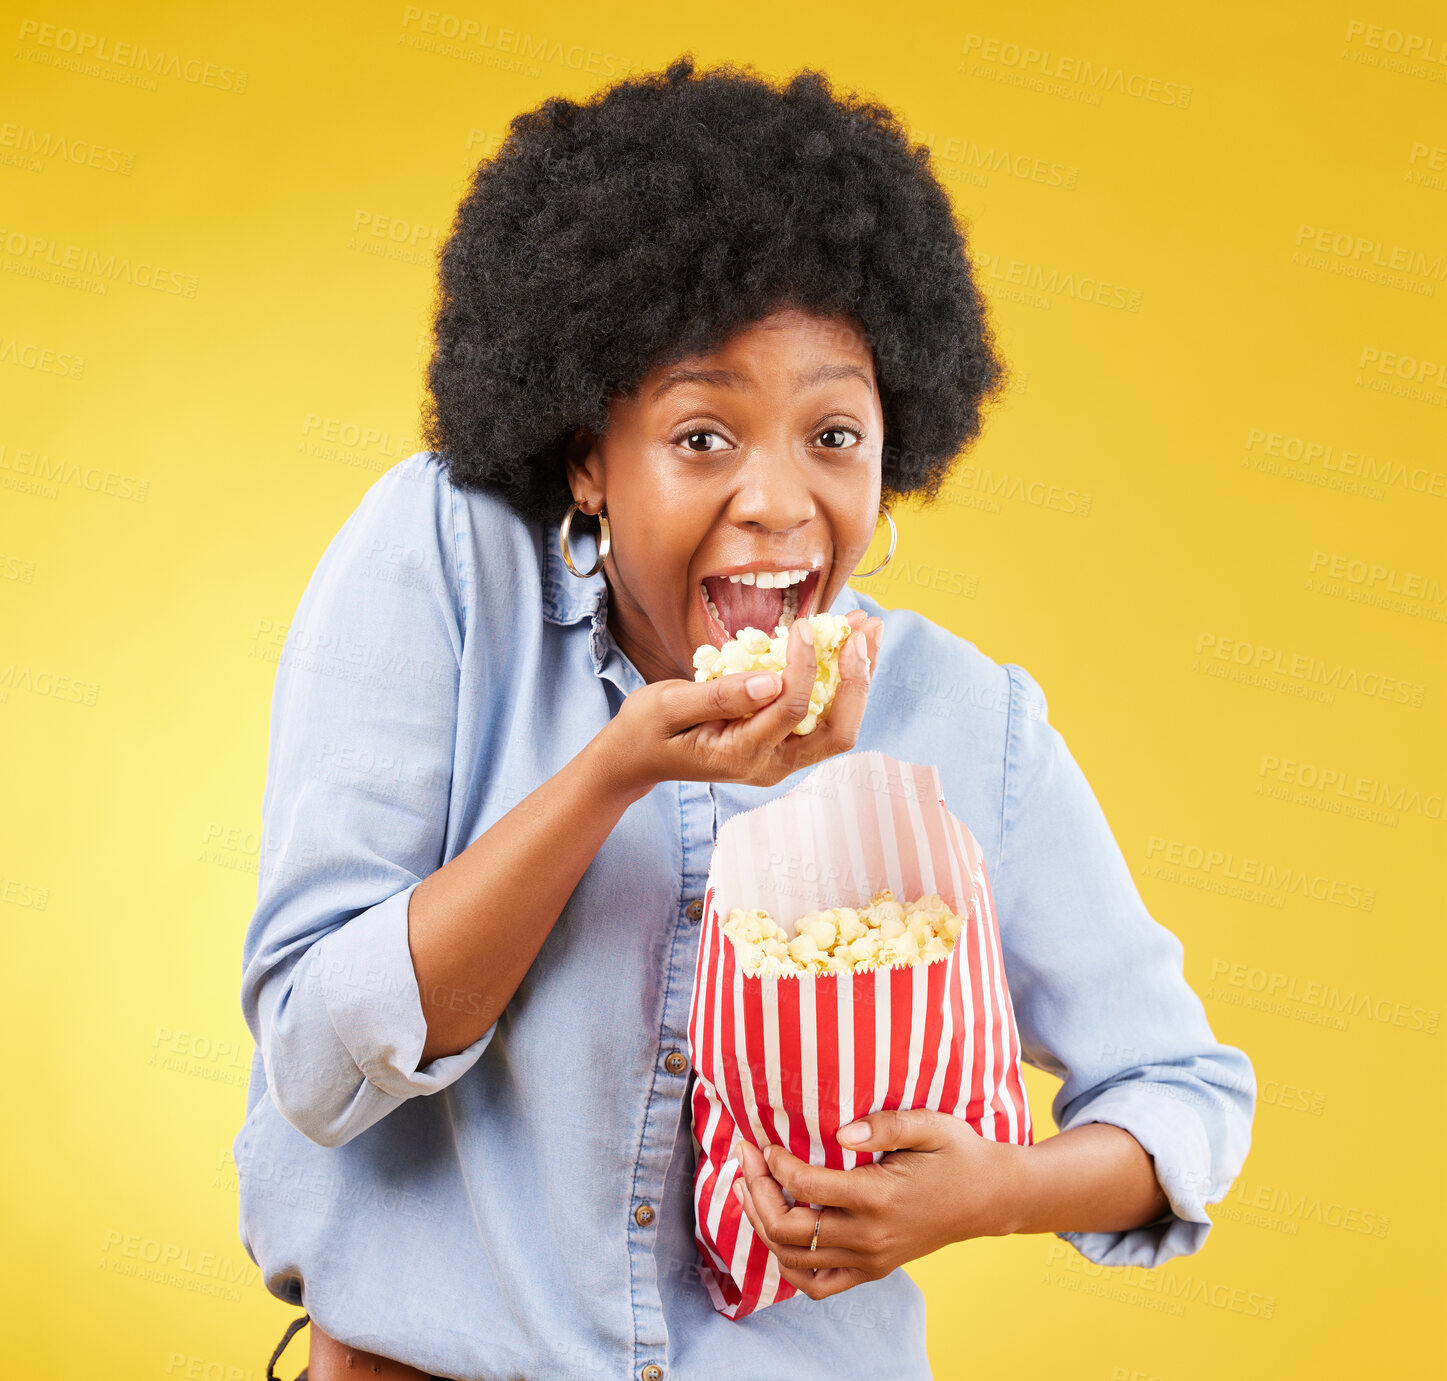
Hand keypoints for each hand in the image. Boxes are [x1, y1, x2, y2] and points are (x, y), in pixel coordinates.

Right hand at [603, 609, 883, 793]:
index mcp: (741, 756)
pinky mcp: (783, 746)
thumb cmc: (646, 729)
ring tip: (868, 627)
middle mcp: (771, 765)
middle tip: (864, 628)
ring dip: (859, 677)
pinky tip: (848, 644)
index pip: (791, 709)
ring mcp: (781, 759)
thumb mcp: (667, 706)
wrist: (636, 759)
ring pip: (838, 725)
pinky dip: (841, 681)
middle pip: (837, 731)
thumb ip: (719, 696)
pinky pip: (824, 717)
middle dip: (857, 678)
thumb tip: (771, 680)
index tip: (805, 623)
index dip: (805, 664)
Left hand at [730, 1108, 1028, 1300]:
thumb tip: (842, 1131)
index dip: (774, 1164)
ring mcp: (870, 1260)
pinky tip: (776, 1231)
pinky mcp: (872, 1270)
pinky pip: (817, 1285)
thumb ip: (884, 1125)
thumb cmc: (957, 1153)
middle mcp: (870, 1236)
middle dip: (756, 1191)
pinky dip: (787, 1263)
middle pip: (788, 1227)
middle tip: (746, 1158)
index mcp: (879, 1197)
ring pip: (793, 1259)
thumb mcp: (929, 1125)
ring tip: (748, 1188)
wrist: (991, 1197)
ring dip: (761, 1224)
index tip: (763, 1141)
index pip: (806, 1187)